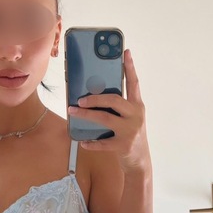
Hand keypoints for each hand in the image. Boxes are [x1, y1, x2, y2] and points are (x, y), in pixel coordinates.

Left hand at [67, 49, 150, 173]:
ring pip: (105, 118)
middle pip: (114, 100)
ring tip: (73, 112)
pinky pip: (103, 143)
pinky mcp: (123, 145)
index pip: (134, 83)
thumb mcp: (128, 118)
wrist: (139, 161)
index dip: (129, 67)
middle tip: (80, 99)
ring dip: (86, 115)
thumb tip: (93, 95)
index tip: (125, 52)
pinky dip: (91, 142)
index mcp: (137, 106)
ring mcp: (130, 130)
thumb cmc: (130, 135)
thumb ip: (117, 107)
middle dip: (95, 98)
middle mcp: (135, 115)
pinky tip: (83, 141)